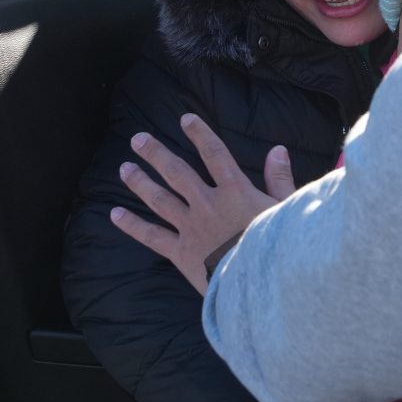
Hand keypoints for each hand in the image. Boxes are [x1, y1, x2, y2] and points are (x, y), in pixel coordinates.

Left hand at [108, 113, 294, 293]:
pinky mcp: (182, 253)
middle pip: (177, 172)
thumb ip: (280, 179)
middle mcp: (208, 204)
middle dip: (156, 154)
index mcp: (235, 191)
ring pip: (160, 199)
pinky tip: (115, 214)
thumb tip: (278, 149)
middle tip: (138, 139)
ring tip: (124, 168)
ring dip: (140, 182)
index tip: (185, 119)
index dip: (200, 134)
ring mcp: (191, 228)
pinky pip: (152, 236)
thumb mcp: (286, 210)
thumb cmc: (279, 248)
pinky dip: (132, 225)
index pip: (215, 154)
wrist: (260, 283)